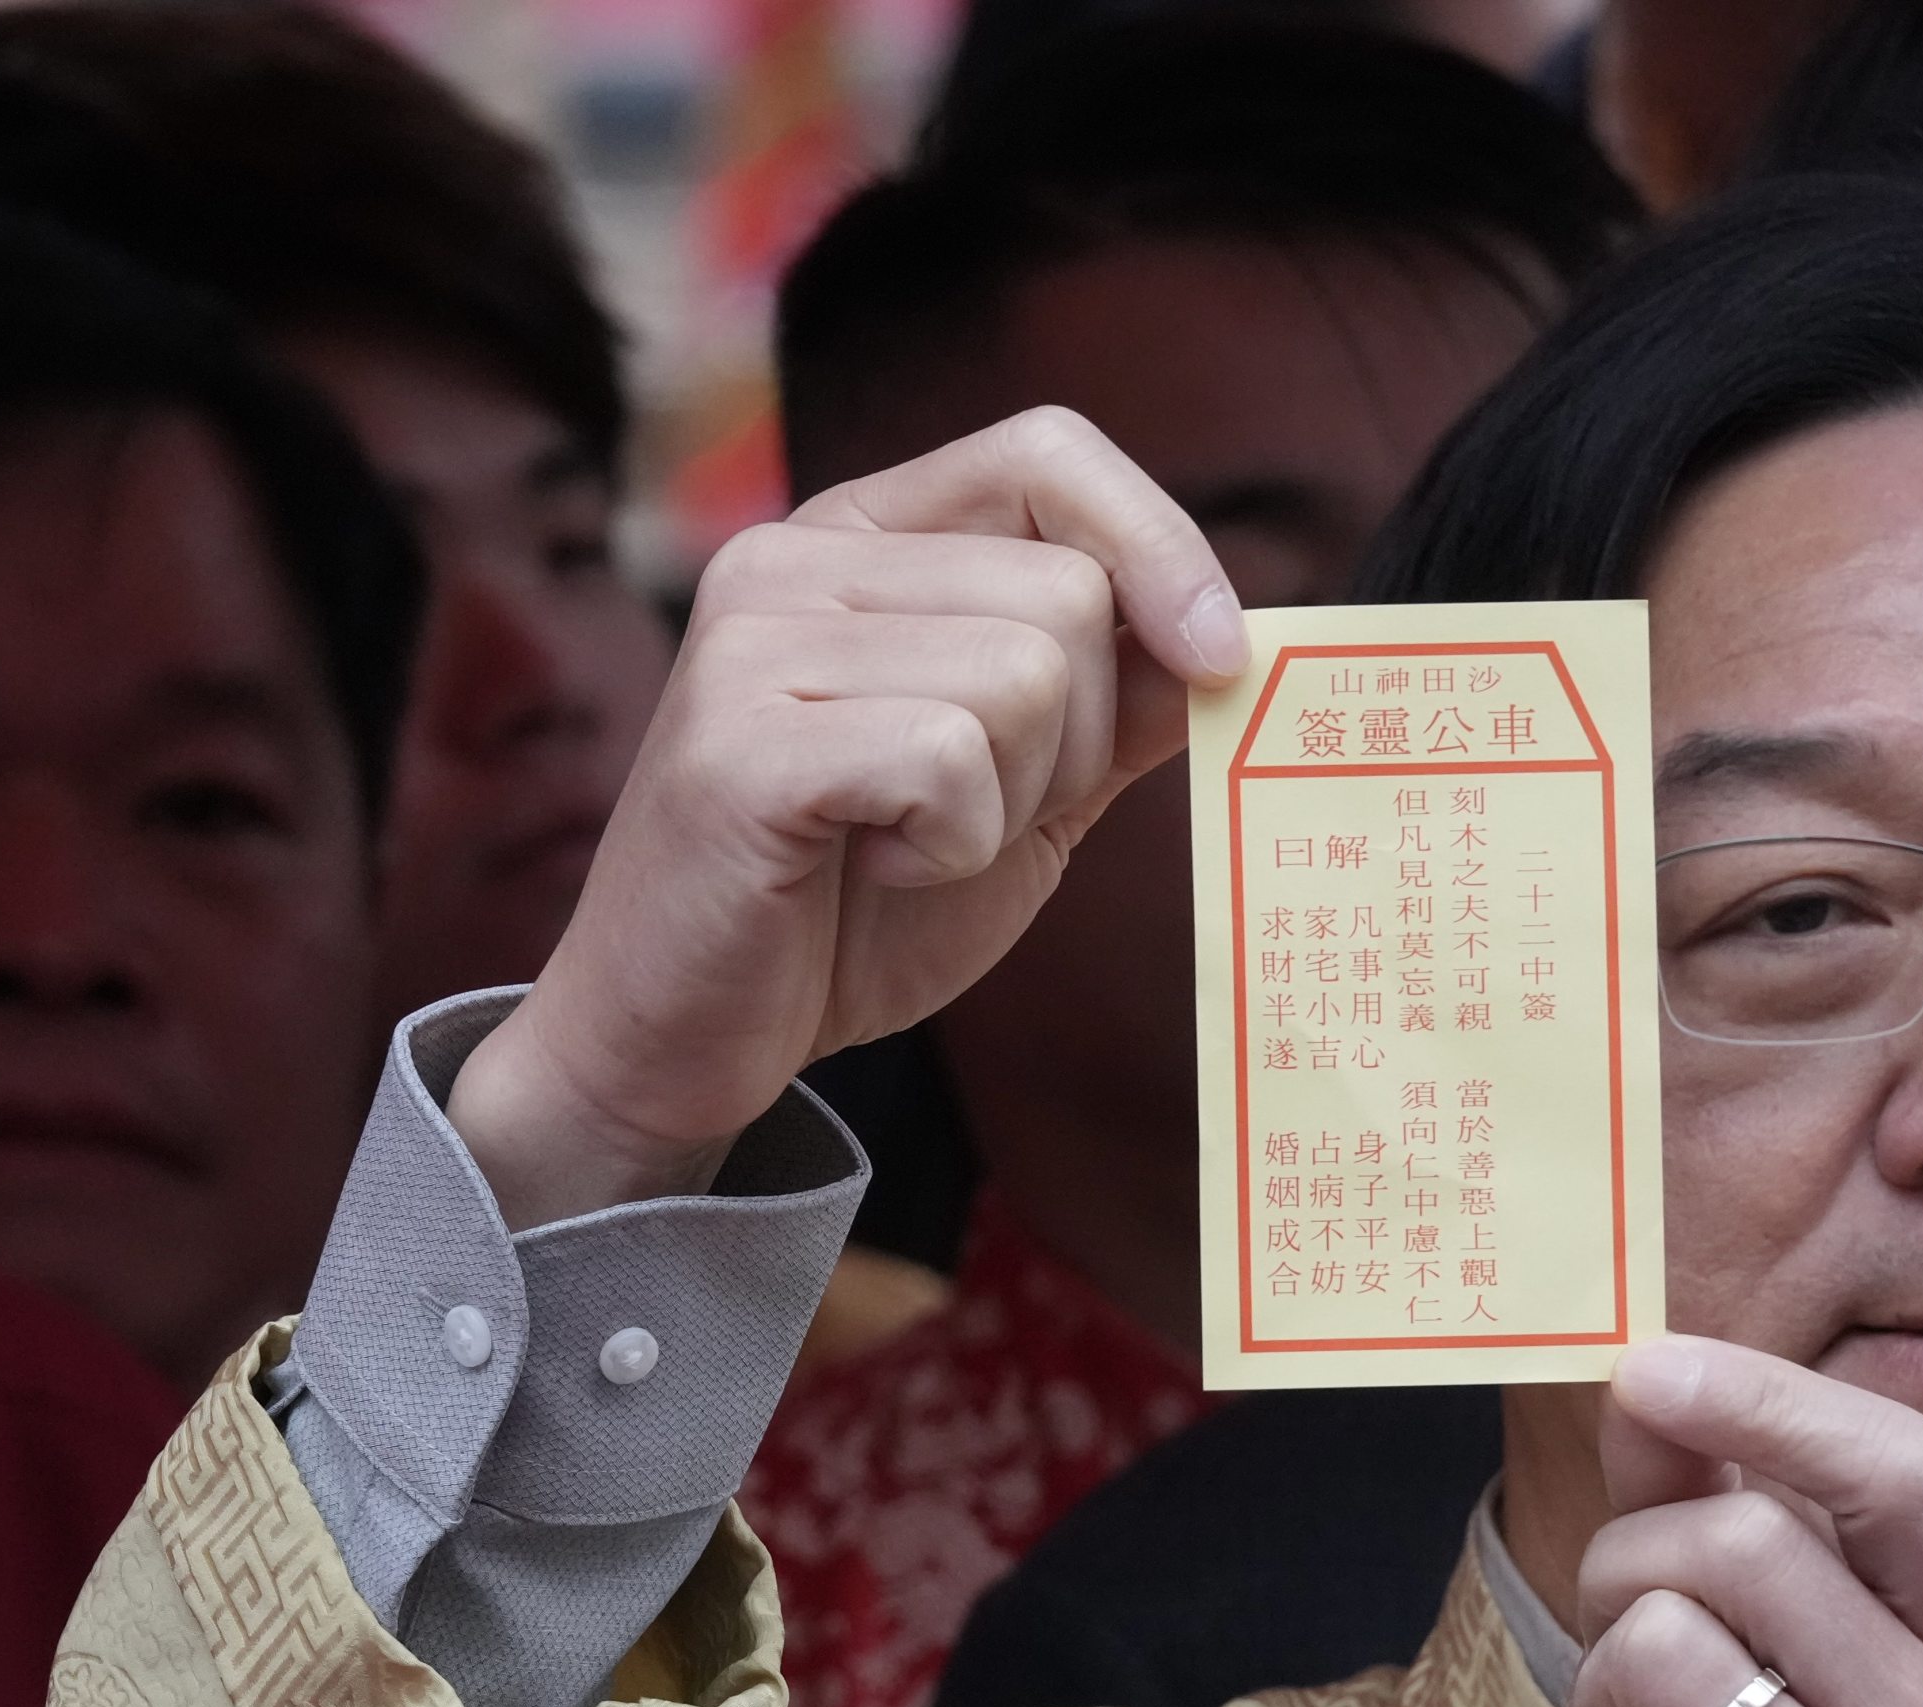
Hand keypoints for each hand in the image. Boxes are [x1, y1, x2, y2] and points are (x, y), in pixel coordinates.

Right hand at [448, 408, 1243, 1224]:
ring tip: (915, 844)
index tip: (1218, 659)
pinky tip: (876, 867)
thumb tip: (1232, 641)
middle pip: (1067, 591)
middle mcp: (794, 558)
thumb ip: (1111, 703)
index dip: (1160, 543)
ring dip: (1012, 802)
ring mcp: (753, 642)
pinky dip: (952, 848)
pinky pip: (948, 762)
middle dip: (1076, 738)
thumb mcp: (1022, 788)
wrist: (690, 1037)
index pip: (1048, 453)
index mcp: (863, 540)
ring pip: (1022, 676)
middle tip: (978, 815)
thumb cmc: (852, 908)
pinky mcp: (738, 746)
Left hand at [1537, 1337, 1922, 1706]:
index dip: (1770, 1401)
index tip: (1647, 1368)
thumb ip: (1704, 1495)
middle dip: (1628, 1570)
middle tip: (1629, 1653)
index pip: (1905, 1474)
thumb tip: (1644, 1367)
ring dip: (1600, 1695)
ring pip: (1653, 1651)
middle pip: (1740, 1546)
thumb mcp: (1744, 1639)